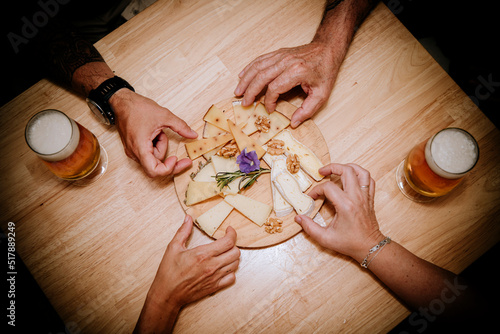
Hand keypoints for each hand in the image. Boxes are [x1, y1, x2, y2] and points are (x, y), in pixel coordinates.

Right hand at [110, 89, 197, 177]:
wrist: (122, 101)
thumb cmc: (137, 107)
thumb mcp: (164, 115)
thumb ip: (181, 127)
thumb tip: (193, 135)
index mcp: (140, 147)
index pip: (154, 171)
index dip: (168, 169)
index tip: (177, 159)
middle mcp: (134, 153)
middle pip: (155, 167)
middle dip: (169, 159)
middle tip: (184, 159)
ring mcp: (132, 151)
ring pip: (153, 159)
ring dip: (161, 147)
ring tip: (160, 132)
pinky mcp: (133, 148)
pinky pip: (149, 153)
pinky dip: (156, 145)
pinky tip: (155, 133)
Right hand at [134, 215, 239, 332]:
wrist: (167, 294)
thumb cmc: (169, 272)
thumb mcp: (173, 248)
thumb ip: (183, 231)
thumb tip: (188, 218)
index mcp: (203, 254)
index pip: (228, 242)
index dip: (232, 234)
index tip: (229, 230)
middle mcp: (212, 266)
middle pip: (236, 252)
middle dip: (233, 244)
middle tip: (225, 242)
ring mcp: (215, 277)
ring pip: (235, 264)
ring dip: (232, 257)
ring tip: (224, 253)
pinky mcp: (215, 287)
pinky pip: (232, 278)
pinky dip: (231, 271)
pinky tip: (223, 267)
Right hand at [234, 42, 340, 127]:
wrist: (327, 49)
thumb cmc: (325, 71)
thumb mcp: (321, 94)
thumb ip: (307, 110)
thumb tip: (293, 123)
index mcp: (297, 72)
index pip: (274, 88)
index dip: (269, 101)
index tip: (269, 110)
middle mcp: (286, 62)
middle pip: (261, 77)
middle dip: (250, 91)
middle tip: (244, 103)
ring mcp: (281, 55)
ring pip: (257, 67)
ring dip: (245, 80)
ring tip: (238, 91)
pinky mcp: (278, 53)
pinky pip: (260, 59)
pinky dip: (249, 68)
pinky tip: (242, 75)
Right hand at [295, 163, 383, 262]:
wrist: (370, 247)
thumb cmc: (350, 243)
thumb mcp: (326, 238)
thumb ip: (310, 228)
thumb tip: (298, 218)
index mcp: (346, 205)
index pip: (328, 187)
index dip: (316, 190)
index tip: (311, 197)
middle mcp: (357, 197)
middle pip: (346, 171)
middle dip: (332, 167)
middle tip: (322, 171)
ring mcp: (365, 197)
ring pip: (361, 172)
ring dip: (348, 167)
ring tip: (337, 169)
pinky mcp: (370, 198)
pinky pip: (369, 180)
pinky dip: (360, 175)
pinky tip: (351, 178)